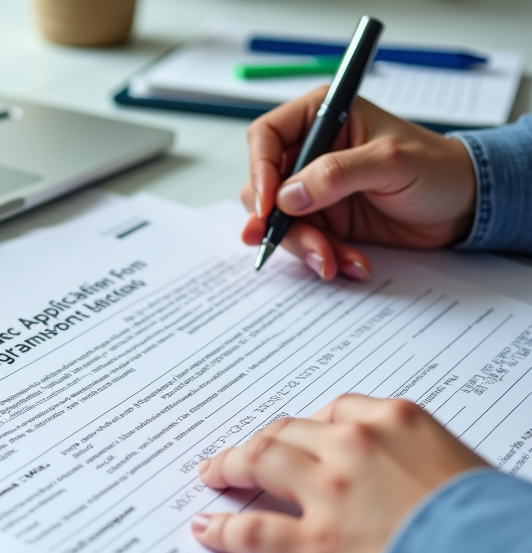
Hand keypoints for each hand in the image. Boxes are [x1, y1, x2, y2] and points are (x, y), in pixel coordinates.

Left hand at [190, 395, 486, 552]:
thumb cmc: (491, 527)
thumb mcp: (460, 469)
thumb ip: (418, 461)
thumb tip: (403, 481)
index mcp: (396, 422)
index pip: (336, 410)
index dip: (308, 425)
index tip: (297, 434)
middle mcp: (354, 447)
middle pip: (287, 432)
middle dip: (260, 443)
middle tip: (242, 455)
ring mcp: (327, 493)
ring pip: (259, 463)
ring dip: (230, 468)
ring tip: (214, 475)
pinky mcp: (311, 544)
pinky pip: (251, 531)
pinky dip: (223, 529)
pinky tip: (208, 530)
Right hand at [242, 90, 476, 281]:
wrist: (463, 207)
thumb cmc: (437, 168)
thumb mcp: (390, 162)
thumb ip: (336, 173)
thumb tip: (287, 196)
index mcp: (323, 117)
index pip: (266, 136)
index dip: (259, 170)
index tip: (267, 205)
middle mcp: (310, 152)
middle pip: (264, 187)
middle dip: (281, 222)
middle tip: (304, 244)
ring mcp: (314, 189)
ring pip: (280, 221)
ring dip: (304, 246)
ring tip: (334, 261)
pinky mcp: (324, 220)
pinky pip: (303, 242)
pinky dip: (322, 257)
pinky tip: (350, 263)